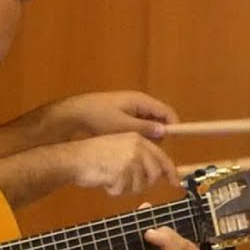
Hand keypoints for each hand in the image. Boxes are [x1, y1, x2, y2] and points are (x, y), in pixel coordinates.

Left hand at [50, 91, 177, 139]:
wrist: (75, 113)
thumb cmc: (98, 116)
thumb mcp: (122, 125)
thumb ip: (144, 128)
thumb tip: (164, 131)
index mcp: (141, 101)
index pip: (166, 112)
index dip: (173, 126)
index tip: (174, 141)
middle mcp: (139, 104)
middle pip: (159, 120)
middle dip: (157, 134)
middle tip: (148, 148)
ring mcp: (131, 110)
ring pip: (148, 125)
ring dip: (146, 136)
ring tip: (135, 146)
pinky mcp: (124, 117)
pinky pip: (138, 127)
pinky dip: (137, 135)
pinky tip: (128, 144)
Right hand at [68, 132, 179, 194]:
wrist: (73, 158)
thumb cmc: (92, 156)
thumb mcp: (119, 148)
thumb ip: (140, 157)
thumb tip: (157, 174)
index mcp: (137, 140)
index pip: (162, 158)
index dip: (171, 172)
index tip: (177, 183)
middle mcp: (136, 148)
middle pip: (154, 175)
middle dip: (142, 184)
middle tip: (126, 183)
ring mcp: (129, 160)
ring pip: (139, 186)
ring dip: (125, 188)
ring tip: (110, 178)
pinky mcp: (121, 172)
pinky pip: (123, 191)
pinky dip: (114, 191)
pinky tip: (104, 181)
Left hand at [95, 226, 203, 249]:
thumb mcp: (124, 245)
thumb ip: (136, 226)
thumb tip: (147, 206)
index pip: (186, 241)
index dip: (179, 230)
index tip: (160, 220)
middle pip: (190, 248)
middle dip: (174, 234)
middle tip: (151, 231)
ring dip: (172, 243)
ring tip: (150, 236)